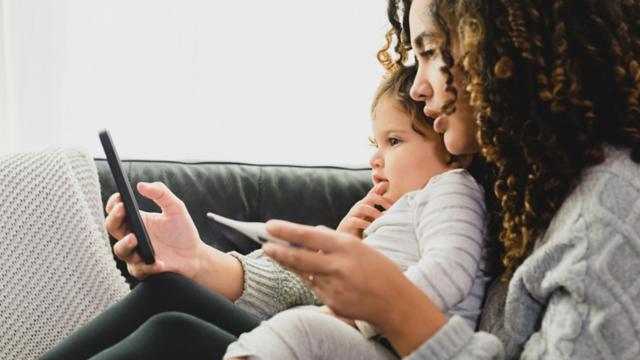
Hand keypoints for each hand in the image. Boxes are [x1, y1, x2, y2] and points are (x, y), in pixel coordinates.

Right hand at [105, 182, 203, 279]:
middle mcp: (132, 237)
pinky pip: (140, 269)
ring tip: (134, 238)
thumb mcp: (176, 208)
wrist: (195, 256)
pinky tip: (159, 262)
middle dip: (114, 219)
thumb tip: (141, 185)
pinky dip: (148, 266)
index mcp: (137, 220)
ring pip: (120, 251)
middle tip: (122, 211)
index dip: (113, 204)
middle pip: (111, 228)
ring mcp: (135, 254)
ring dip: (125, 244)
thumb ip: (161, 193)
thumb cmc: (182, 231)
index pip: (116, 211)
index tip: (120, 197)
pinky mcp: (144, 269)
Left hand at [262, 220, 446, 355]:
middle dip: (278, 250)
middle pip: (299, 257)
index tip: (270, 226)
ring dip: (290, 264)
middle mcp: (338, 266)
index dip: (287, 230)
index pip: (309, 235)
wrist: (396, 302)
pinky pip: (314, 288)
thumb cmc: (378, 270)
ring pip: (304, 273)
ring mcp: (334, 286)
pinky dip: (309, 279)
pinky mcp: (332, 302)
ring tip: (277, 255)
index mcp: (346, 246)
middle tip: (264, 244)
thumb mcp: (359, 248)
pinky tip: (309, 274)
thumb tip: (311, 232)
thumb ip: (334, 241)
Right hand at [336, 182, 391, 237]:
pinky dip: (364, 224)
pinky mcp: (346, 225)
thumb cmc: (362, 231)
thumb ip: (381, 212)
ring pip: (361, 207)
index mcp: (365, 205)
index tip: (395, 199)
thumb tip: (393, 206)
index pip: (375, 193)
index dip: (385, 193)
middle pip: (370, 197)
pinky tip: (371, 228)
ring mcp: (351, 215)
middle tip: (391, 208)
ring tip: (382, 219)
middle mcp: (358, 208)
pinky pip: (354, 221)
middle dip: (381, 200)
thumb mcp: (373, 220)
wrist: (345, 245)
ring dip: (374, 212)